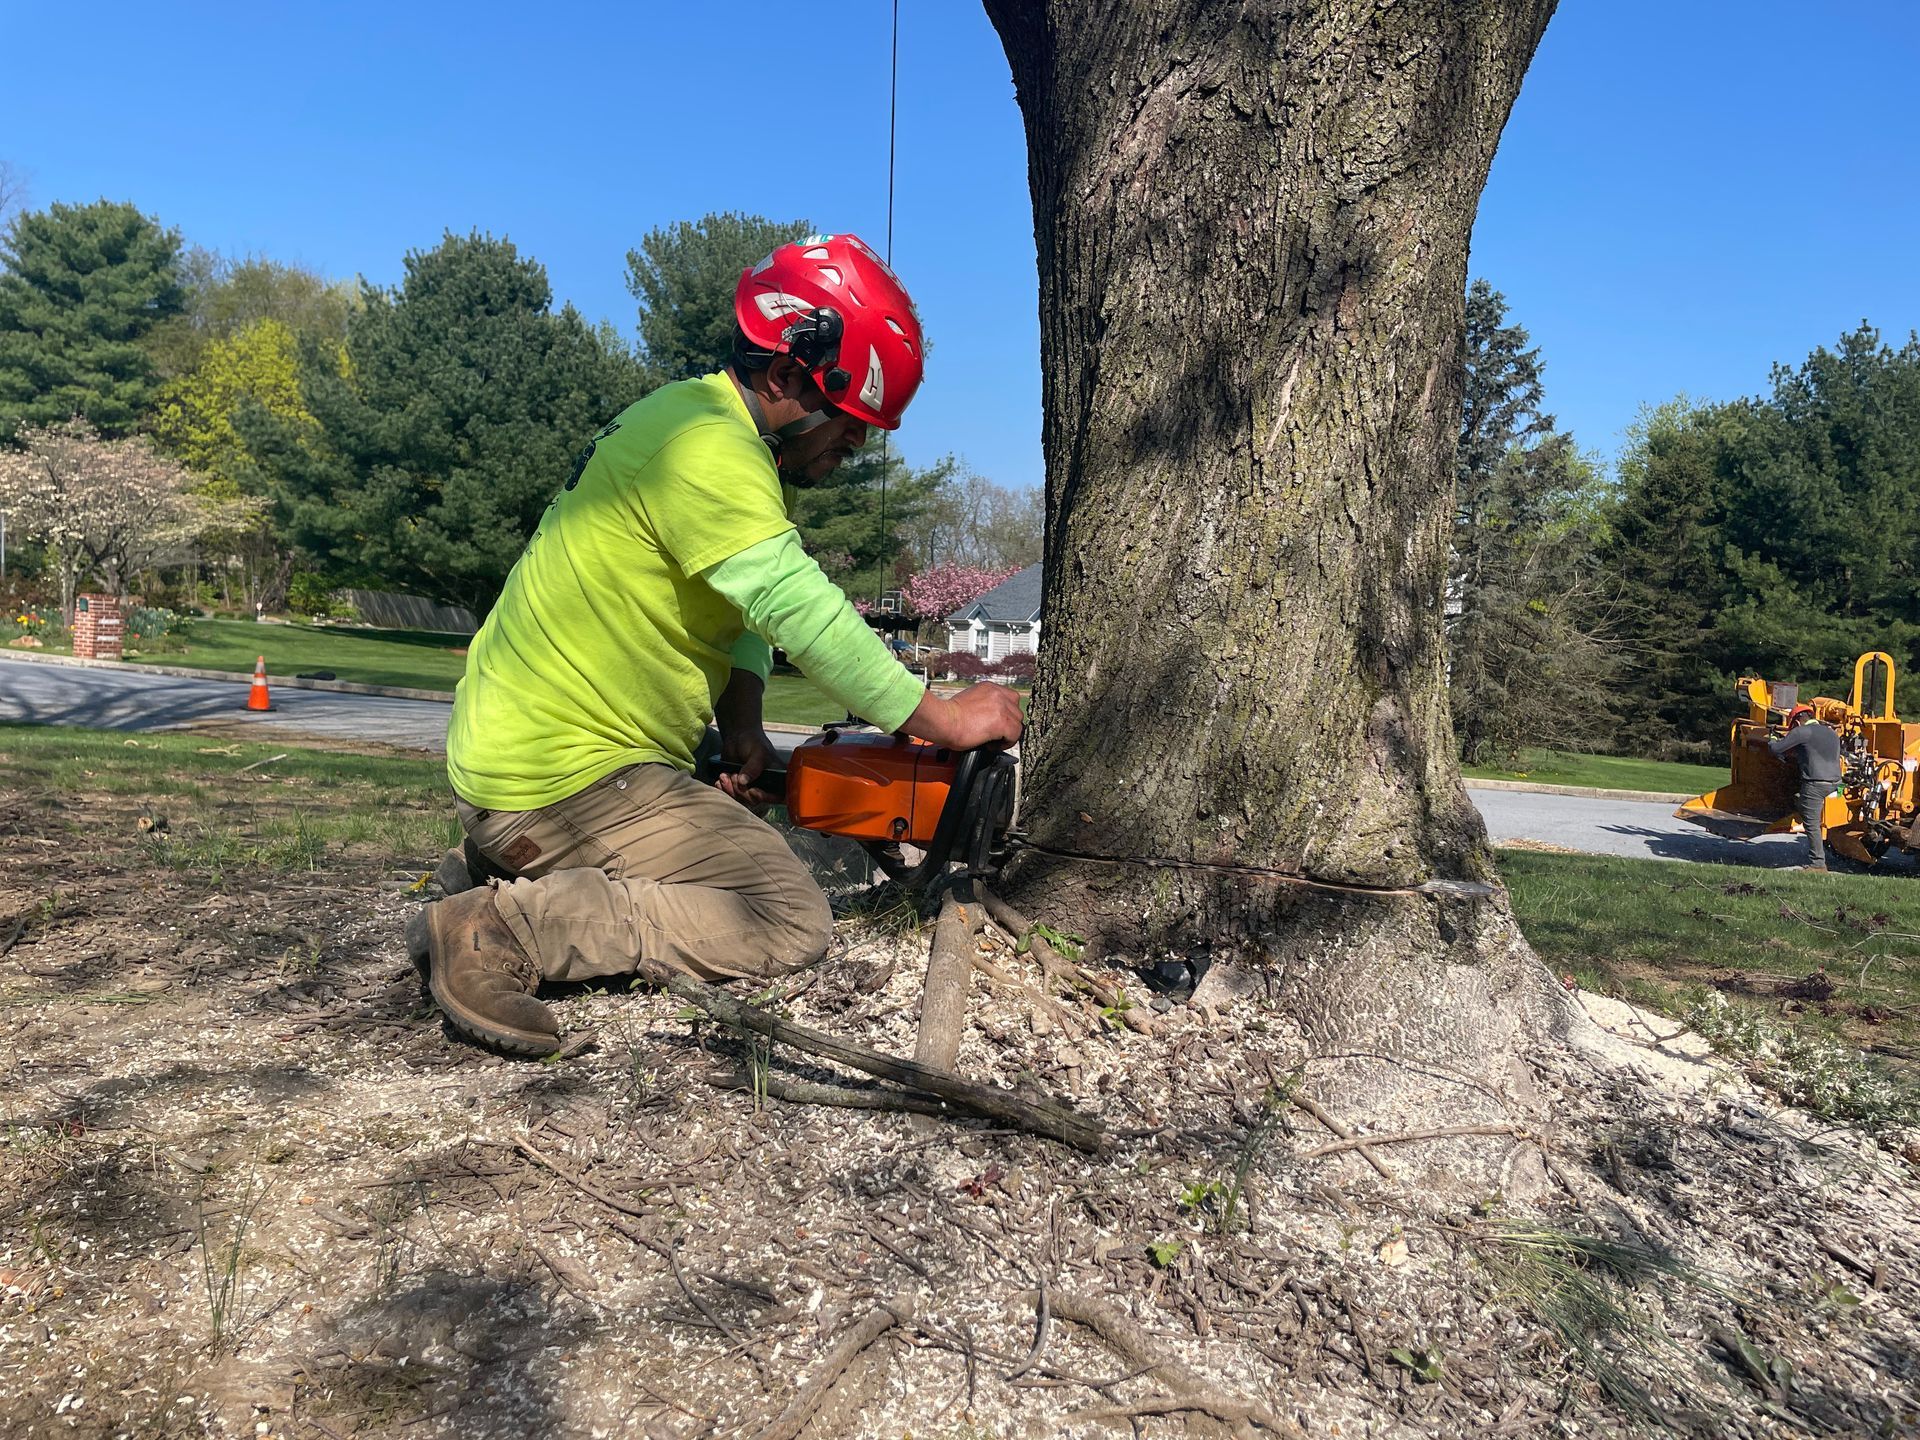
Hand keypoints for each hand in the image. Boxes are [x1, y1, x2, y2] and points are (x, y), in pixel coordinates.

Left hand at [717, 727, 781, 808]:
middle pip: (755, 800)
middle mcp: (766, 785)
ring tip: (724, 775)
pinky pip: (731, 796)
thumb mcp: (757, 752)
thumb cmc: (753, 741)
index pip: (777, 796)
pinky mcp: (738, 788)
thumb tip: (744, 782)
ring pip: (741, 800)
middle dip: (742, 791)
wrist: (737, 737)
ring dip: (730, 789)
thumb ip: (753, 767)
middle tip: (735, 775)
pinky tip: (719, 780)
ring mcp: (751, 787)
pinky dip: (724, 790)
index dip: (765, 797)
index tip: (753, 790)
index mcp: (777, 778)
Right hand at [901, 682, 1024, 749]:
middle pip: (1016, 711)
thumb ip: (982, 704)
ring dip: (1008, 734)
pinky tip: (992, 745)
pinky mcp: (1002, 721)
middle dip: (1008, 724)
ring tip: (993, 741)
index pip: (1010, 699)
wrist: (943, 721)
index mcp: (989, 688)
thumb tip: (988, 717)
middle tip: (995, 734)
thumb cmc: (948, 716)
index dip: (1006, 713)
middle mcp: (998, 694)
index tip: (997, 723)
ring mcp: (1001, 707)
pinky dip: (1006, 743)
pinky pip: (1015, 735)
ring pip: (1017, 723)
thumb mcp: (968, 701)